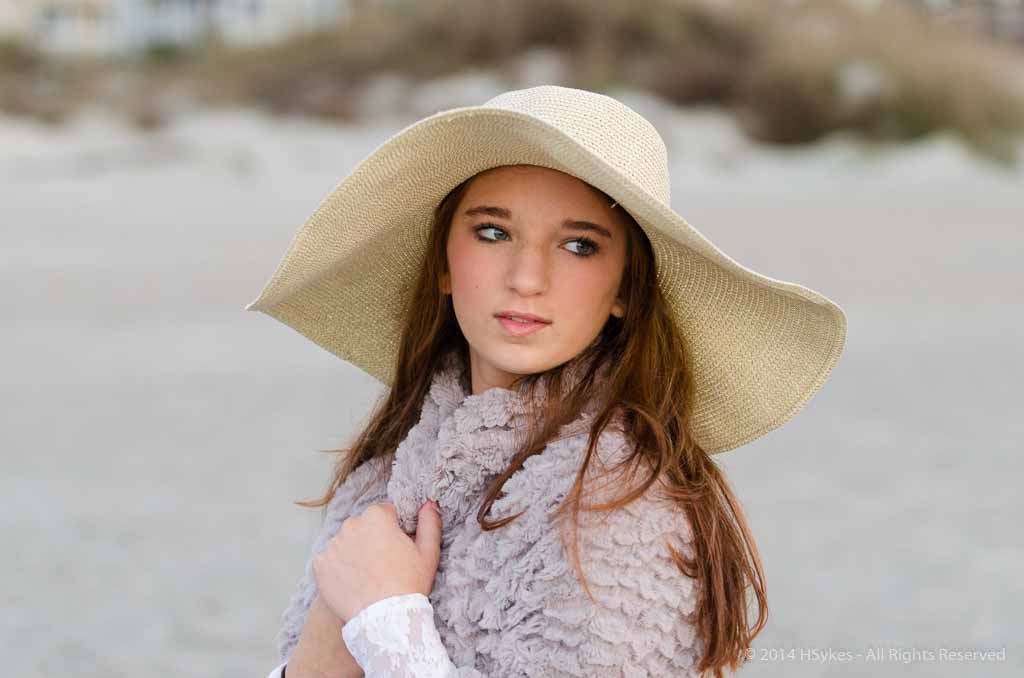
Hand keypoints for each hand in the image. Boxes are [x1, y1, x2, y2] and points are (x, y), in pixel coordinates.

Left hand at [313, 500, 442, 623]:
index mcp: (377, 516)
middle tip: (383, 564)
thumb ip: (429, 523)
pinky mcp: (319, 564)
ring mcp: (332, 544)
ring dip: (354, 552)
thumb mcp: (428, 553)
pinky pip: (329, 560)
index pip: (385, 513)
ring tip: (367, 576)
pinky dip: (338, 568)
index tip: (397, 547)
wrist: (384, 620)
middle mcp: (351, 524)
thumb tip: (428, 504)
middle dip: (372, 539)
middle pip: (363, 526)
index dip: (394, 529)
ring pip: (346, 542)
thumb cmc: (408, 585)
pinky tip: (352, 582)